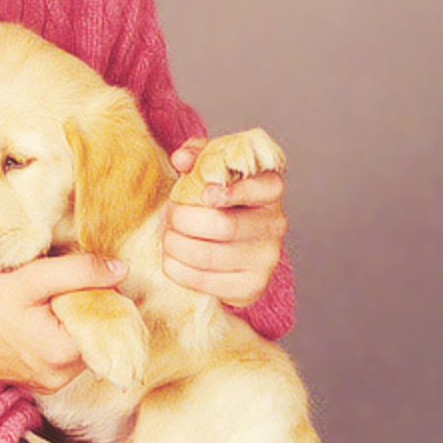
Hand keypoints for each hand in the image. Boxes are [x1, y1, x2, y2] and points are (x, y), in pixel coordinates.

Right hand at [0, 254, 127, 392]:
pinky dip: (56, 339)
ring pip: (79, 346)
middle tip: (53, 292)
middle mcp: (62, 377)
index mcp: (65, 353)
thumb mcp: (29, 279)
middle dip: (82, 310)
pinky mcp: (37, 384)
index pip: (107, 320)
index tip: (74, 282)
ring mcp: (49, 383)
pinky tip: (34, 323)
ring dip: (69, 325)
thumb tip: (121, 270)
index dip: (98, 295)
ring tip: (41, 307)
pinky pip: (61, 358)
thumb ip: (78, 272)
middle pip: (94, 336)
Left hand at [164, 137, 286, 308]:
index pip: (260, 188)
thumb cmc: (217, 202)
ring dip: (174, 245)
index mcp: (269, 189)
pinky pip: (201, 280)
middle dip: (182, 219)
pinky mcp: (251, 286)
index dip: (231, 192)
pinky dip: (175, 268)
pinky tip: (172, 258)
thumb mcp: (210, 171)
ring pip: (206, 255)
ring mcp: (266, 258)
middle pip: (222, 226)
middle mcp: (274, 224)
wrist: (229, 247)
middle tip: (168, 215)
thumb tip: (182, 159)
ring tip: (167, 236)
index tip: (205, 194)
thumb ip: (198, 155)